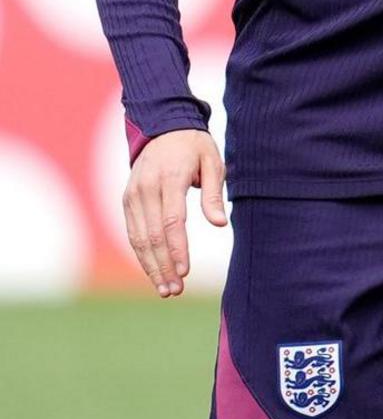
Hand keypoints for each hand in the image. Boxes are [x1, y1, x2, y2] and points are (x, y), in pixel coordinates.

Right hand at [122, 128, 227, 297]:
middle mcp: (145, 189)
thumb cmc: (195, 147)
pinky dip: (141, 253)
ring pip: (138, 237)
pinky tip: (153, 271)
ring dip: (150, 265)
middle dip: (162, 266)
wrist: (163, 128)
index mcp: (168, 180)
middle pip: (151, 235)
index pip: (171, 221)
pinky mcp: (127, 200)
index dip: (177, 249)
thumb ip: (215, 193)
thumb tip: (220, 224)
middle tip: (174, 291)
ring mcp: (132, 195)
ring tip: (165, 289)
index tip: (184, 272)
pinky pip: (132, 231)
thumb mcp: (213, 162)